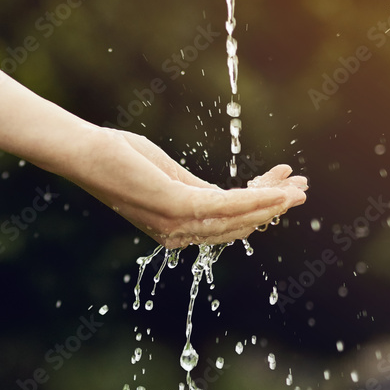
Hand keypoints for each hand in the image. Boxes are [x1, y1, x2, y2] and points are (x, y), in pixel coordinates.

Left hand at [71, 128, 307, 248]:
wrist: (86, 153)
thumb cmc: (119, 159)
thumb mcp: (166, 177)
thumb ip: (197, 190)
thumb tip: (227, 195)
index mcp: (175, 230)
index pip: (227, 225)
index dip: (260, 209)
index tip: (283, 189)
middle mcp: (177, 235)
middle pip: (238, 225)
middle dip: (274, 207)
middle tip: (303, 189)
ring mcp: (176, 224)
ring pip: (238, 218)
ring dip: (273, 202)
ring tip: (299, 187)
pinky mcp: (176, 207)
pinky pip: (226, 205)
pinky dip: (255, 198)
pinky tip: (276, 189)